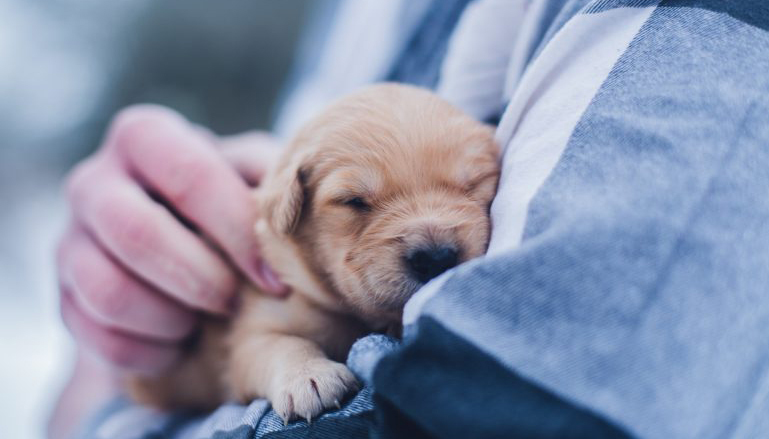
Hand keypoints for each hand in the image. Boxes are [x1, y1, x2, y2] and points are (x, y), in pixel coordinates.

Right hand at [57, 105, 286, 373]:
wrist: (177, 245)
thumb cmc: (227, 203)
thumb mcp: (253, 175)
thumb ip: (273, 175)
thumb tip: (308, 193)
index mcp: (144, 137)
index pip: (190, 176)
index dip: (237, 232)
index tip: (275, 279)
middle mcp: (94, 181)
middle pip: (136, 233)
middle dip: (200, 279)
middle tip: (235, 302)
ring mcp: (70, 239)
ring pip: (107, 290)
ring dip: (171, 318)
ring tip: (206, 321)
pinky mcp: (64, 296)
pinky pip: (97, 337)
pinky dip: (150, 351)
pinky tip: (181, 343)